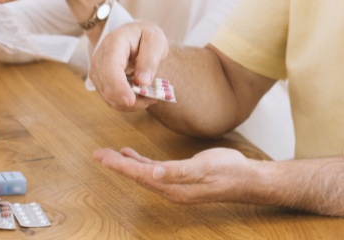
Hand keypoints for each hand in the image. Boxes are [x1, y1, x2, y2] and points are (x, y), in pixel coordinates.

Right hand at [89, 21, 168, 111]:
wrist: (133, 34)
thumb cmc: (145, 35)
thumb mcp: (155, 41)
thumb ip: (149, 59)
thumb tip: (143, 81)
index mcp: (113, 42)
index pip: (110, 68)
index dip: (119, 86)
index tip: (131, 100)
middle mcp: (100, 56)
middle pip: (108, 86)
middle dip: (129, 100)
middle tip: (152, 99)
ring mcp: (97, 69)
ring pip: (108, 96)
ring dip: (129, 103)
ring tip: (149, 98)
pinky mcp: (100, 80)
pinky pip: (110, 97)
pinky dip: (125, 103)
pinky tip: (140, 98)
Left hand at [93, 147, 253, 203]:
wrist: (245, 178)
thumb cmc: (227, 171)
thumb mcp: (203, 168)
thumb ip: (178, 171)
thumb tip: (154, 174)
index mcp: (173, 187)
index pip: (140, 175)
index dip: (120, 166)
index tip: (102, 158)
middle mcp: (170, 188)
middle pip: (137, 175)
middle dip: (117, 165)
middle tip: (98, 154)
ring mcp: (175, 184)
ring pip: (143, 173)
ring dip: (126, 163)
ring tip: (109, 154)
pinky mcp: (180, 177)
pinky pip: (154, 170)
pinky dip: (141, 162)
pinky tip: (133, 155)